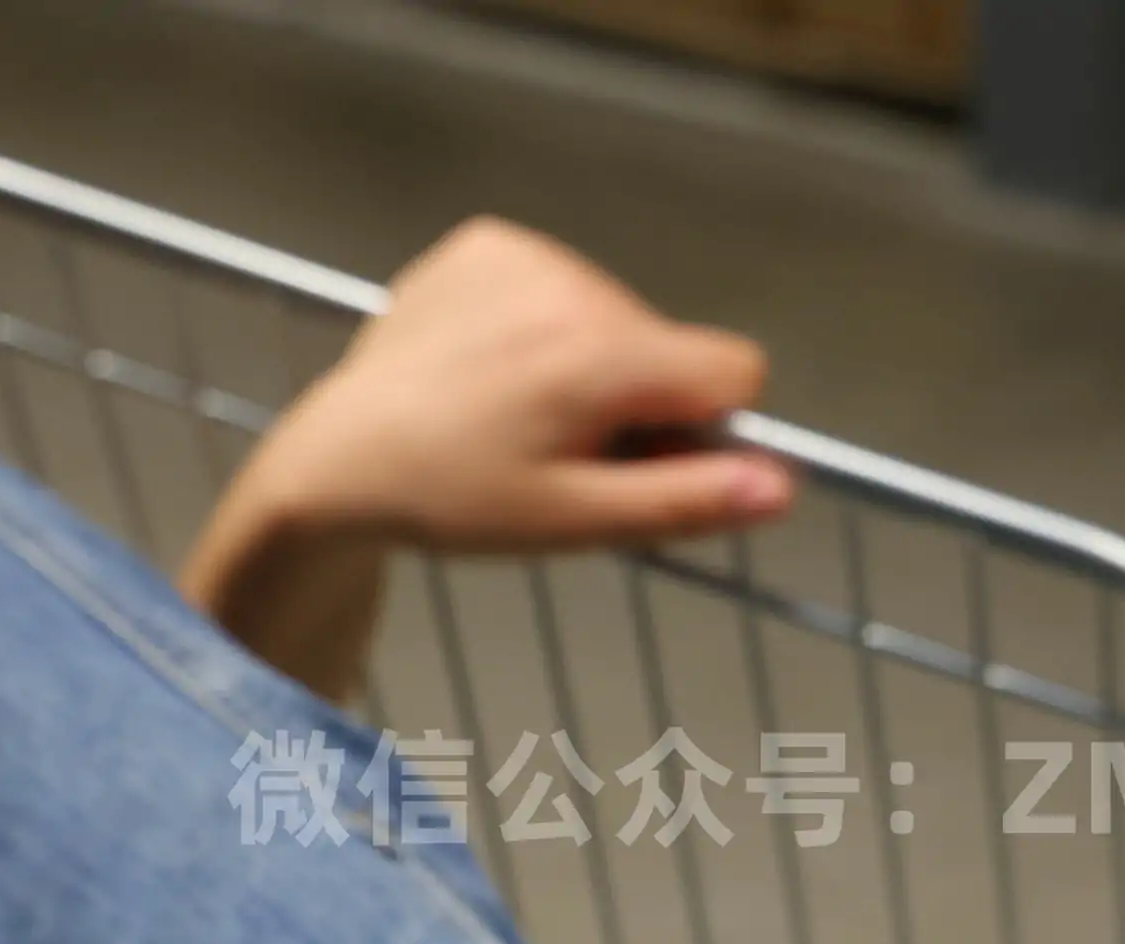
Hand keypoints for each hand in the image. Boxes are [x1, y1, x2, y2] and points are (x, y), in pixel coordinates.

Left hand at [179, 217, 793, 696]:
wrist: (341, 459)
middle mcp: (571, 285)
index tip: (645, 464)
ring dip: (593, 372)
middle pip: (670, 350)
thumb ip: (685, 500)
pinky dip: (545, 333)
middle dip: (639, 406)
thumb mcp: (576, 521)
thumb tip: (783, 487)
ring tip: (520, 419)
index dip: (708, 430)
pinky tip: (493, 375)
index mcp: (601, 355)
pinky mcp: (488, 242)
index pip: (736, 370)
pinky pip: (562, 288)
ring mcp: (525, 253)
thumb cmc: (456, 502)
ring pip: (620, 320)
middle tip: (563, 458)